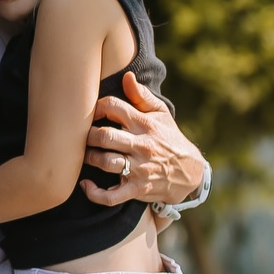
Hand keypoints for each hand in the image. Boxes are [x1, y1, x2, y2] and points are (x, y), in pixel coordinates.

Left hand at [82, 73, 205, 208]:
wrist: (191, 173)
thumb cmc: (169, 139)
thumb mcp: (161, 115)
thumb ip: (142, 96)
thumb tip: (127, 77)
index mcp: (145, 124)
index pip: (114, 107)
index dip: (97, 107)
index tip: (91, 114)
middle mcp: (141, 145)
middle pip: (105, 136)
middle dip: (88, 135)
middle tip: (82, 136)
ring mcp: (139, 169)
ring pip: (105, 162)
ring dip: (90, 158)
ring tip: (86, 155)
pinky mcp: (137, 189)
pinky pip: (111, 195)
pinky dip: (94, 193)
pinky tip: (86, 186)